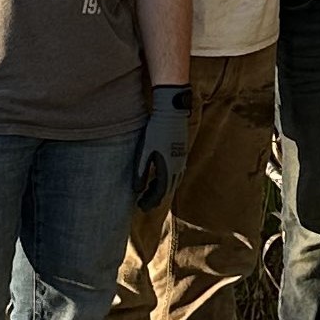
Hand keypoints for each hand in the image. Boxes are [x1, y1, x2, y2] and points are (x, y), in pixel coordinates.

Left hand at [132, 84, 191, 209]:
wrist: (172, 112)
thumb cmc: (156, 130)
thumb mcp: (144, 151)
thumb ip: (140, 171)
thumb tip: (137, 190)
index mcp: (168, 169)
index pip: (160, 193)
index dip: (150, 201)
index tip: (141, 206)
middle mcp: (178, 167)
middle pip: (167, 189)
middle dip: (155, 198)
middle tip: (144, 203)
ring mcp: (181, 160)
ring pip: (173, 181)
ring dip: (162, 188)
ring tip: (151, 191)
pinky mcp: (181, 153)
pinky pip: (177, 172)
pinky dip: (168, 179)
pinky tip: (161, 176)